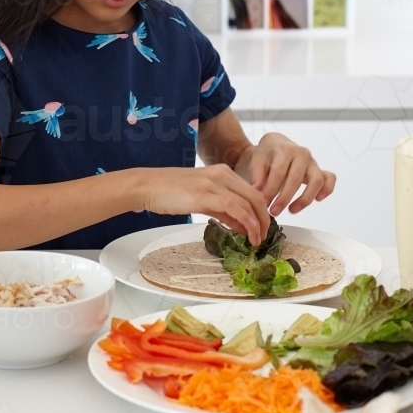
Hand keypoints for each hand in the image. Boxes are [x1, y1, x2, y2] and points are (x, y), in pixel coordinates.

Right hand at [140, 165, 270, 245]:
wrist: (148, 185)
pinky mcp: (203, 194)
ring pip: (247, 202)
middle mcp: (221, 174)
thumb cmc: (170, 191)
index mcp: (222, 172)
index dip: (262, 211)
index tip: (262, 227)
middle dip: (264, 219)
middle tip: (264, 236)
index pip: (252, 191)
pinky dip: (245, 221)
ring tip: (257, 240)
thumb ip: (222, 209)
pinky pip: (232, 207)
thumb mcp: (202, 198)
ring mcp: (212, 183)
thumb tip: (242, 224)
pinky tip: (248, 233)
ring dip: (257, 224)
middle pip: (255, 196)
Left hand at [234, 133, 335, 215]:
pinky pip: (329, 178)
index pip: (279, 172)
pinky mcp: (319, 170)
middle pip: (296, 178)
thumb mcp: (256, 160)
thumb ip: (257, 175)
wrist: (276, 145)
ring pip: (316, 181)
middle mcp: (301, 154)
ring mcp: (312, 162)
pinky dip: (327, 189)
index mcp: (284, 149)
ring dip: (304, 199)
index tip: (264, 202)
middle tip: (274, 211)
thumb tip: (257, 191)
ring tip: (292, 210)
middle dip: (284, 198)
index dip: (271, 189)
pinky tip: (318, 199)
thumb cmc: (267, 154)